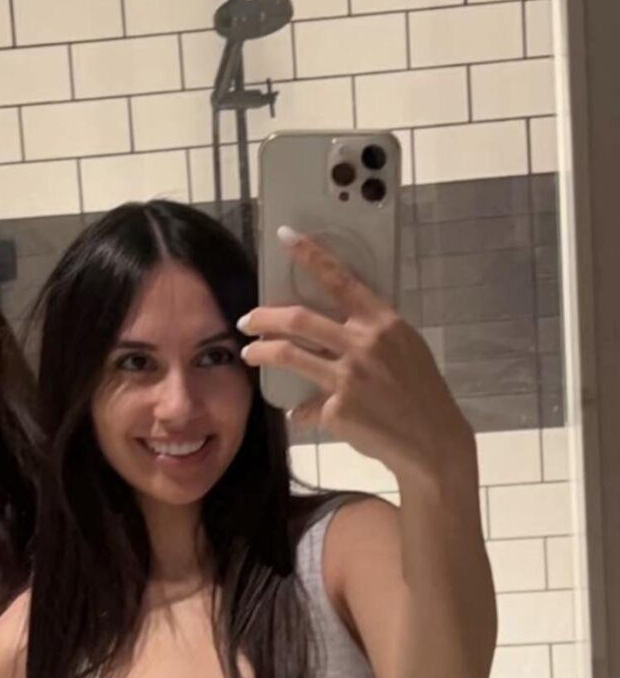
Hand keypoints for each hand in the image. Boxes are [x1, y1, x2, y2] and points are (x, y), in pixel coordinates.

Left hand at [238, 230, 473, 481]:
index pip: (341, 280)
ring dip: (262, 352)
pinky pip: (306, 406)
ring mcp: (349, 377)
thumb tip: (334, 329)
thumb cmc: (420, 392)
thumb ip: (371, 334)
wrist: (432, 441)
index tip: (286, 236)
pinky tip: (301, 413)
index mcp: (383, 323)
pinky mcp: (337, 409)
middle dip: (264, 317)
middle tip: (246, 320)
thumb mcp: (405, 349)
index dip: (311, 255)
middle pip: (299, 319)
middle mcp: (364, 344)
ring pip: (289, 355)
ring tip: (250, 353)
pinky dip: (301, 410)